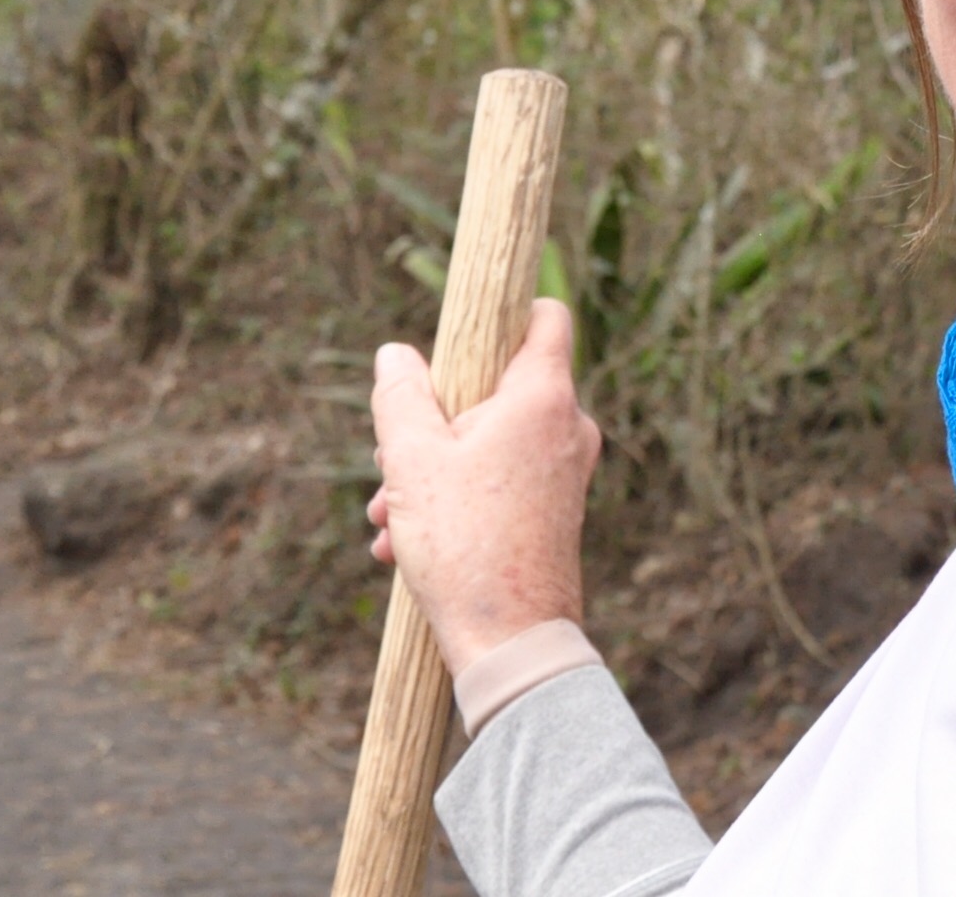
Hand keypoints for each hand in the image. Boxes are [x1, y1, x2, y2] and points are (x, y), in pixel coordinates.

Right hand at [365, 298, 601, 679]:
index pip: (544, 316)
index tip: (455, 342)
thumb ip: (400, 396)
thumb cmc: (466, 545)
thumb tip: (395, 354)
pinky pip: (502, 483)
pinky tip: (406, 545)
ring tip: (387, 518)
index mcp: (544, 396)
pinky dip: (457, 502)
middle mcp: (568, 427)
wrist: (513, 642)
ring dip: (432, 472)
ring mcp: (567, 472)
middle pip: (498, 388)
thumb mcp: (412, 461)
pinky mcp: (557, 510)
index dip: (501, 315)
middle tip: (390, 463)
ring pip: (491, 443)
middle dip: (434, 422)